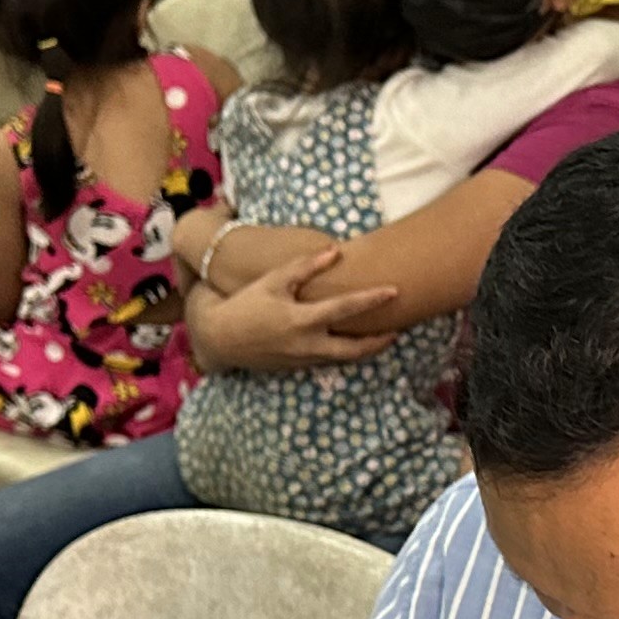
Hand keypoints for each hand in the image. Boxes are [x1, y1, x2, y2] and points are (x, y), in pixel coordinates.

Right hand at [194, 247, 398, 372]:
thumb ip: (304, 267)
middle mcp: (307, 344)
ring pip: (344, 358)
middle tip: (398, 331)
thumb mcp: (273, 280)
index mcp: (302, 320)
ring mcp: (304, 359)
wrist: (220, 338)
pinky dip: (344, 352)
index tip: (394, 291)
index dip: (372, 299)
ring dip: (365, 349)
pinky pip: (328, 360)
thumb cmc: (246, 304)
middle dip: (379, 342)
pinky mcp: (298, 367)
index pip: (346, 308)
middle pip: (354, 350)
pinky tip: (352, 341)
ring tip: (383, 337)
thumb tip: (334, 252)